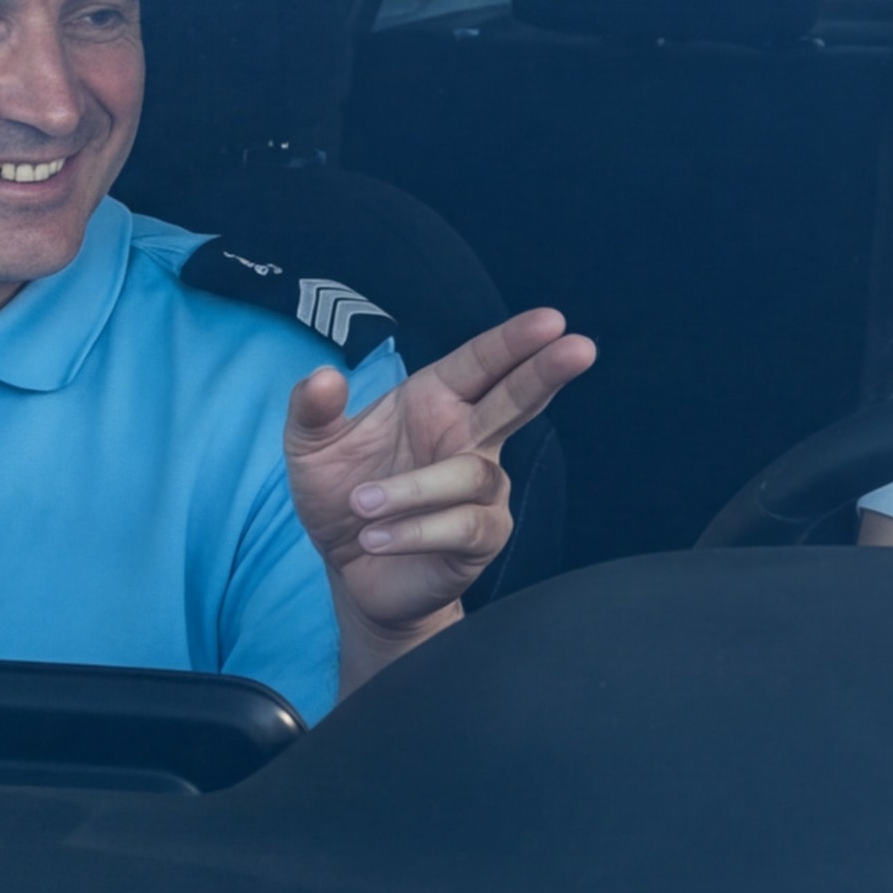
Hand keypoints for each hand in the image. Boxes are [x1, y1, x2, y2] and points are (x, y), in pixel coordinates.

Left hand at [284, 306, 594, 682]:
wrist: (352, 572)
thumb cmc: (343, 497)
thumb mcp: (312, 449)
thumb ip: (312, 410)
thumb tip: (323, 376)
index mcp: (436, 401)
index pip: (481, 363)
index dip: (515, 342)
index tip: (551, 321)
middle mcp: (468, 438)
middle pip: (518, 399)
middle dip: (546, 372)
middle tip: (580, 348)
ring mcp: (481, 490)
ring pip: (471, 474)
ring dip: (414, 488)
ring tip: (362, 503)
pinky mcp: (482, 538)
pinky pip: (462, 526)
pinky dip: (415, 530)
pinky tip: (375, 537)